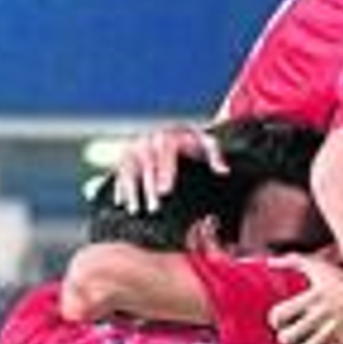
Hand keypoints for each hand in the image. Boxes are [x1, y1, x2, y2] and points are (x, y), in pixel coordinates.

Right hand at [111, 124, 226, 213]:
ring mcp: (135, 147)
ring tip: (135, 210)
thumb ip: (216, 156)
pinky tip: (121, 203)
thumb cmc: (193, 143)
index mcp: (170, 136)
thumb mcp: (207, 144)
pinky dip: (119, 187)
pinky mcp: (125, 155)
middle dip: (148, 188)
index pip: (165, 151)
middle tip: (154, 209)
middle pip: (146, 164)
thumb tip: (223, 171)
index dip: (164, 171)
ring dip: (131, 190)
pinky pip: (119, 171)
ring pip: (129, 168)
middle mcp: (149, 139)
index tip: (165, 191)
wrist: (175, 132)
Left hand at [266, 256, 342, 343]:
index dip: (276, 321)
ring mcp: (334, 331)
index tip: (282, 321)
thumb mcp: (321, 267)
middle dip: (287, 338)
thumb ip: (294, 261)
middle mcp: (321, 315)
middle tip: (293, 335)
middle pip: (286, 339)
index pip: (277, 316)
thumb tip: (269, 262)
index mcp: (312, 297)